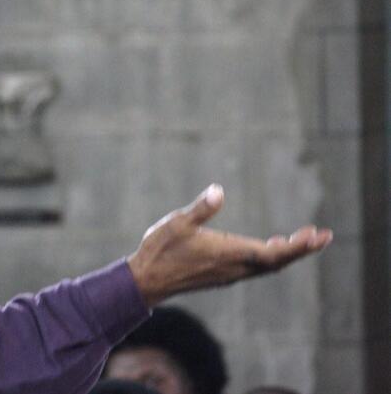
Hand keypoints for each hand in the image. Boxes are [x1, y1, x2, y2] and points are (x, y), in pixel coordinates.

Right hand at [127, 184, 332, 306]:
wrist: (147, 280)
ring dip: (286, 254)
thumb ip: (200, 208)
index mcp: (229, 253)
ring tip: (302, 240)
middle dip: (300, 249)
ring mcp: (228, 274)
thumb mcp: (177, 223)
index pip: (274, 253)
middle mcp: (234, 267)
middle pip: (277, 262)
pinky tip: (269, 247)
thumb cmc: (160, 250)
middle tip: (322, 236)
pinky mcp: (221, 275)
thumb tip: (218, 190)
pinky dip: (270, 258)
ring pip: (267, 267)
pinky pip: (255, 268)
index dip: (298, 246)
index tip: (318, 236)